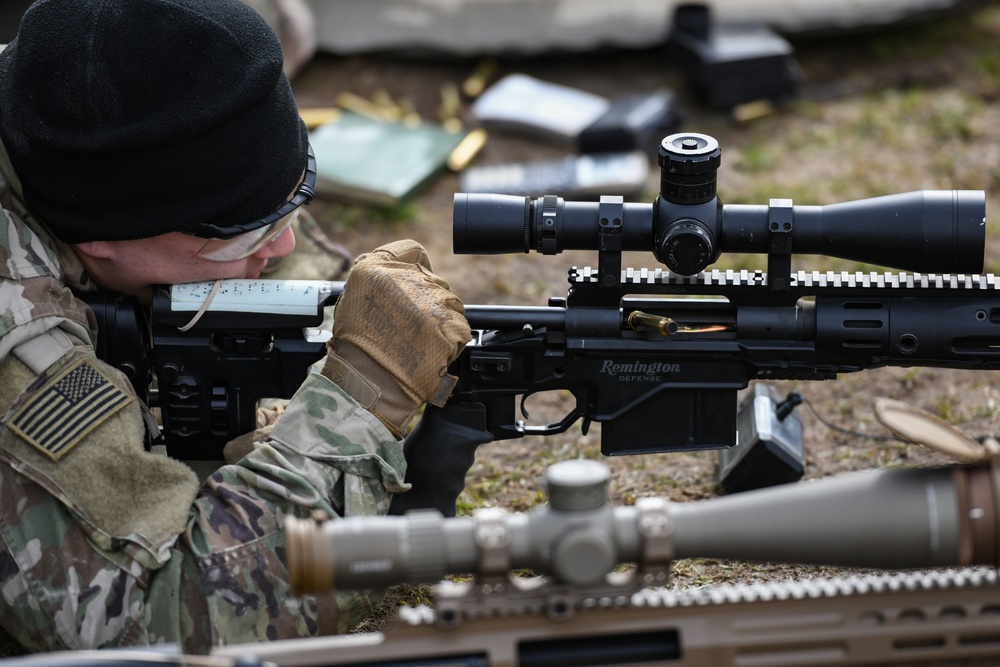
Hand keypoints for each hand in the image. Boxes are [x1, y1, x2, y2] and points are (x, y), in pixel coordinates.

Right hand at [322, 240, 470, 437]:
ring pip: (449, 303)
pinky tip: (428, 350)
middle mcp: (409, 280)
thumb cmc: (358, 346)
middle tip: (408, 324)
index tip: (412, 281)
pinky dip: (449, 339)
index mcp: (379, 269)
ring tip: (417, 340)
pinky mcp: (452, 327)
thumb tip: (400, 267)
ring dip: (439, 319)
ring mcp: (434, 303)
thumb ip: (378, 275)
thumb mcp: (352, 297)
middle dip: (426, 299)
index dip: (415, 265)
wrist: (369, 383)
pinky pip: (458, 327)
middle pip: (433, 280)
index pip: (412, 250)